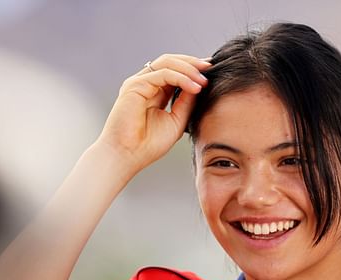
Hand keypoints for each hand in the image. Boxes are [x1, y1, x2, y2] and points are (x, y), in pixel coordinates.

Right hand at [96, 54, 210, 175]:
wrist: (128, 156)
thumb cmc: (149, 144)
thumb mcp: (177, 120)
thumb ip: (187, 102)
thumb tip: (201, 85)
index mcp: (155, 91)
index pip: (175, 71)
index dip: (193, 69)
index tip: (213, 71)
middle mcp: (145, 83)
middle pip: (171, 61)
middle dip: (192, 63)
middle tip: (211, 67)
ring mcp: (139, 83)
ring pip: (167, 63)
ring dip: (189, 69)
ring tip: (204, 80)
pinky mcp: (135, 85)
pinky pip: (163, 74)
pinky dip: (181, 78)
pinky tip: (195, 87)